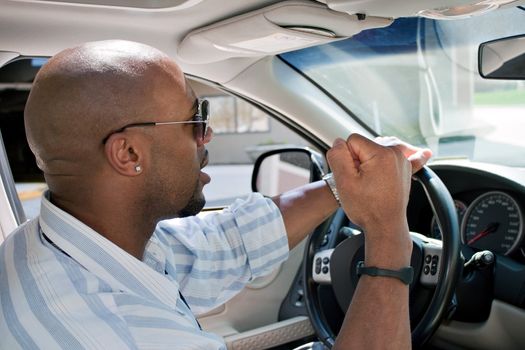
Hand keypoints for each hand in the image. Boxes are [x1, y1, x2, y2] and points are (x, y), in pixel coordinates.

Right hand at [326, 134, 430, 266]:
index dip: (346, 158)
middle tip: (361, 181)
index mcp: (380, 154)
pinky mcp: (405, 169)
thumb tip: (340, 142)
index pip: (352, 141)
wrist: (385, 226)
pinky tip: (424, 153)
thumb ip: (338, 155)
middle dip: (358, 159)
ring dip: (370, 160)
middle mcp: (395, 154)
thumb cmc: (367, 208)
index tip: (352, 175)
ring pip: (377, 148)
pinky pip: (404, 154)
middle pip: (365, 144)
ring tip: (370, 179)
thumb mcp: (344, 181)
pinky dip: (410, 154)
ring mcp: (402, 161)